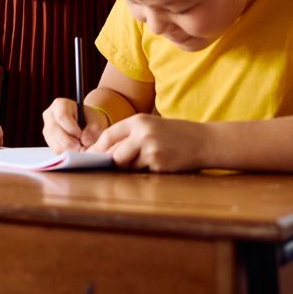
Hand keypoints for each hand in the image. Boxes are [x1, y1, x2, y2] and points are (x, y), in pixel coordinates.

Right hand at [42, 98, 109, 152]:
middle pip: (54, 131)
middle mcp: (50, 116)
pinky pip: (57, 151)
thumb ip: (93, 130)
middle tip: (81, 146)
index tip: (80, 134)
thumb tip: (84, 141)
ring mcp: (47, 130)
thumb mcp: (96, 121)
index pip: (62, 115)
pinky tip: (75, 148)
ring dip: (69, 149)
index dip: (71, 128)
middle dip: (69, 142)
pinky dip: (68, 153)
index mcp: (60, 105)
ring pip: (55, 144)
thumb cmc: (90, 120)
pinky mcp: (49, 142)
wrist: (86, 125)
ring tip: (80, 146)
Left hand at [89, 114, 204, 171]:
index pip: (109, 135)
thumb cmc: (174, 134)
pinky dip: (145, 171)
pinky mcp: (159, 164)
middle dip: (111, 163)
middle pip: (114, 154)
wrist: (203, 141)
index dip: (97, 148)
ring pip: (127, 165)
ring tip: (144, 161)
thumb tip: (107, 154)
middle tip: (108, 168)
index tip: (90, 157)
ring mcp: (151, 149)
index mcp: (138, 121)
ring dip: (129, 168)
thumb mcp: (151, 126)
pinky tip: (157, 164)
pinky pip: (142, 172)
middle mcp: (142, 133)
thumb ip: (131, 136)